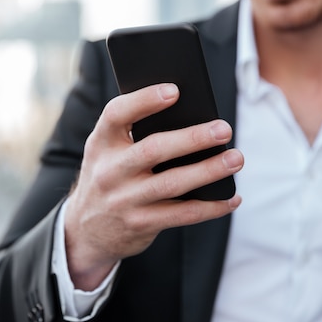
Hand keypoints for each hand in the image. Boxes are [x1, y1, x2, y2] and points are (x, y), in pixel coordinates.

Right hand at [65, 83, 243, 289]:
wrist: (86, 230)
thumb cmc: (110, 176)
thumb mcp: (107, 152)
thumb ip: (134, 135)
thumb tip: (191, 117)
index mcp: (101, 143)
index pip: (116, 114)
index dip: (144, 100)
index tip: (175, 91)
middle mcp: (109, 171)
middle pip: (153, 150)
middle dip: (192, 138)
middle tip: (223, 129)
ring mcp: (124, 200)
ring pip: (172, 183)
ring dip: (208, 170)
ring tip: (235, 158)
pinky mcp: (140, 224)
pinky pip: (181, 215)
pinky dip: (210, 207)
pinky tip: (231, 198)